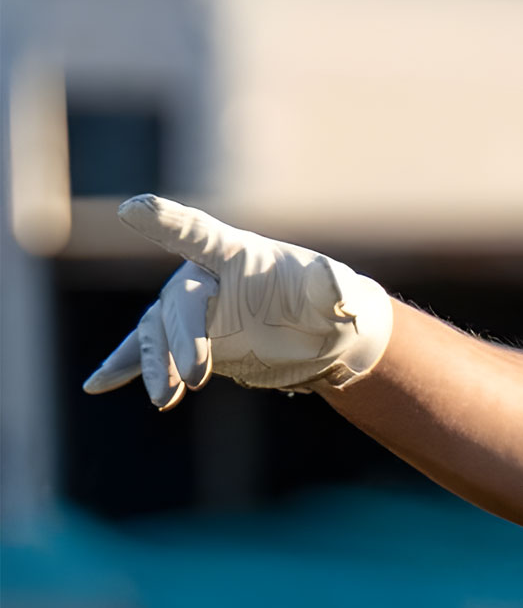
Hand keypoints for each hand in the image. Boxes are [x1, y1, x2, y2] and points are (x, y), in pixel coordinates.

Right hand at [82, 195, 393, 408]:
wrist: (319, 336)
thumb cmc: (328, 303)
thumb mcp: (337, 294)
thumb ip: (333, 287)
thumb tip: (337, 290)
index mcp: (236, 253)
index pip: (198, 233)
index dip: (166, 221)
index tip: (131, 208)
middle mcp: (206, 279)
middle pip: (180, 303)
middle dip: (182, 338)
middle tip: (196, 377)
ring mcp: (193, 312)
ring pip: (158, 333)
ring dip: (156, 365)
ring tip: (165, 399)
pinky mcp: (186, 342)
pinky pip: (147, 352)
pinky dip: (125, 366)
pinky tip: (98, 384)